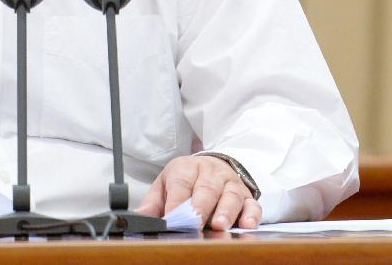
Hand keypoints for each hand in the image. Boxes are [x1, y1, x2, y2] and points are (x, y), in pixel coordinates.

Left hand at [136, 155, 260, 230]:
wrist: (213, 166)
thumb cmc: (187, 180)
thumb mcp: (166, 184)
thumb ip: (154, 202)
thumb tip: (139, 216)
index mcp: (187, 168)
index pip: (181, 183)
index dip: (176, 201)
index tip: (172, 218)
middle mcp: (210, 173)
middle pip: (206, 188)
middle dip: (201, 206)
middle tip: (195, 221)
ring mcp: (230, 183)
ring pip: (230, 195)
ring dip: (225, 211)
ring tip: (218, 225)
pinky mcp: (247, 195)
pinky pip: (252, 204)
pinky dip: (251, 214)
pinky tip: (247, 224)